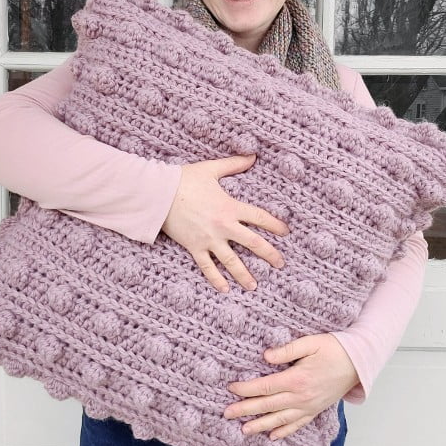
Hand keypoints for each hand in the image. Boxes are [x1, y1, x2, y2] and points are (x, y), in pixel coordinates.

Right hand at [161, 153, 289, 292]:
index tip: (286, 233)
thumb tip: (252, 156)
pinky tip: (224, 289)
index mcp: (231, 207)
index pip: (260, 218)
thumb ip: (234, 164)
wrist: (159, 194)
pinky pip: (207, 267)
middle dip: (269, 254)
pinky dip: (216, 279)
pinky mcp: (195, 247)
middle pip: (253, 244)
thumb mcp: (211, 169)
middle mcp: (224, 226)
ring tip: (254, 286)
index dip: (275, 225)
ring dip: (244, 275)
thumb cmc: (185, 179)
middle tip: (280, 264)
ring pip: (232, 261)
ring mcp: (209, 239)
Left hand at [223, 333, 359, 439]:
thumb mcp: (311, 342)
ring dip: (260, 425)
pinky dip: (284, 432)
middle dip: (245, 409)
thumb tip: (266, 356)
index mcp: (297, 379)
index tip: (232, 388)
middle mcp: (301, 397)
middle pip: (267, 405)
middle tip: (226, 413)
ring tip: (243, 430)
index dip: (246, 389)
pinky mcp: (315, 410)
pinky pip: (297, 424)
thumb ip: (287, 349)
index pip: (265, 386)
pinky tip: (272, 436)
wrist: (358, 362)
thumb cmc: (335, 349)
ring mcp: (308, 406)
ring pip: (279, 419)